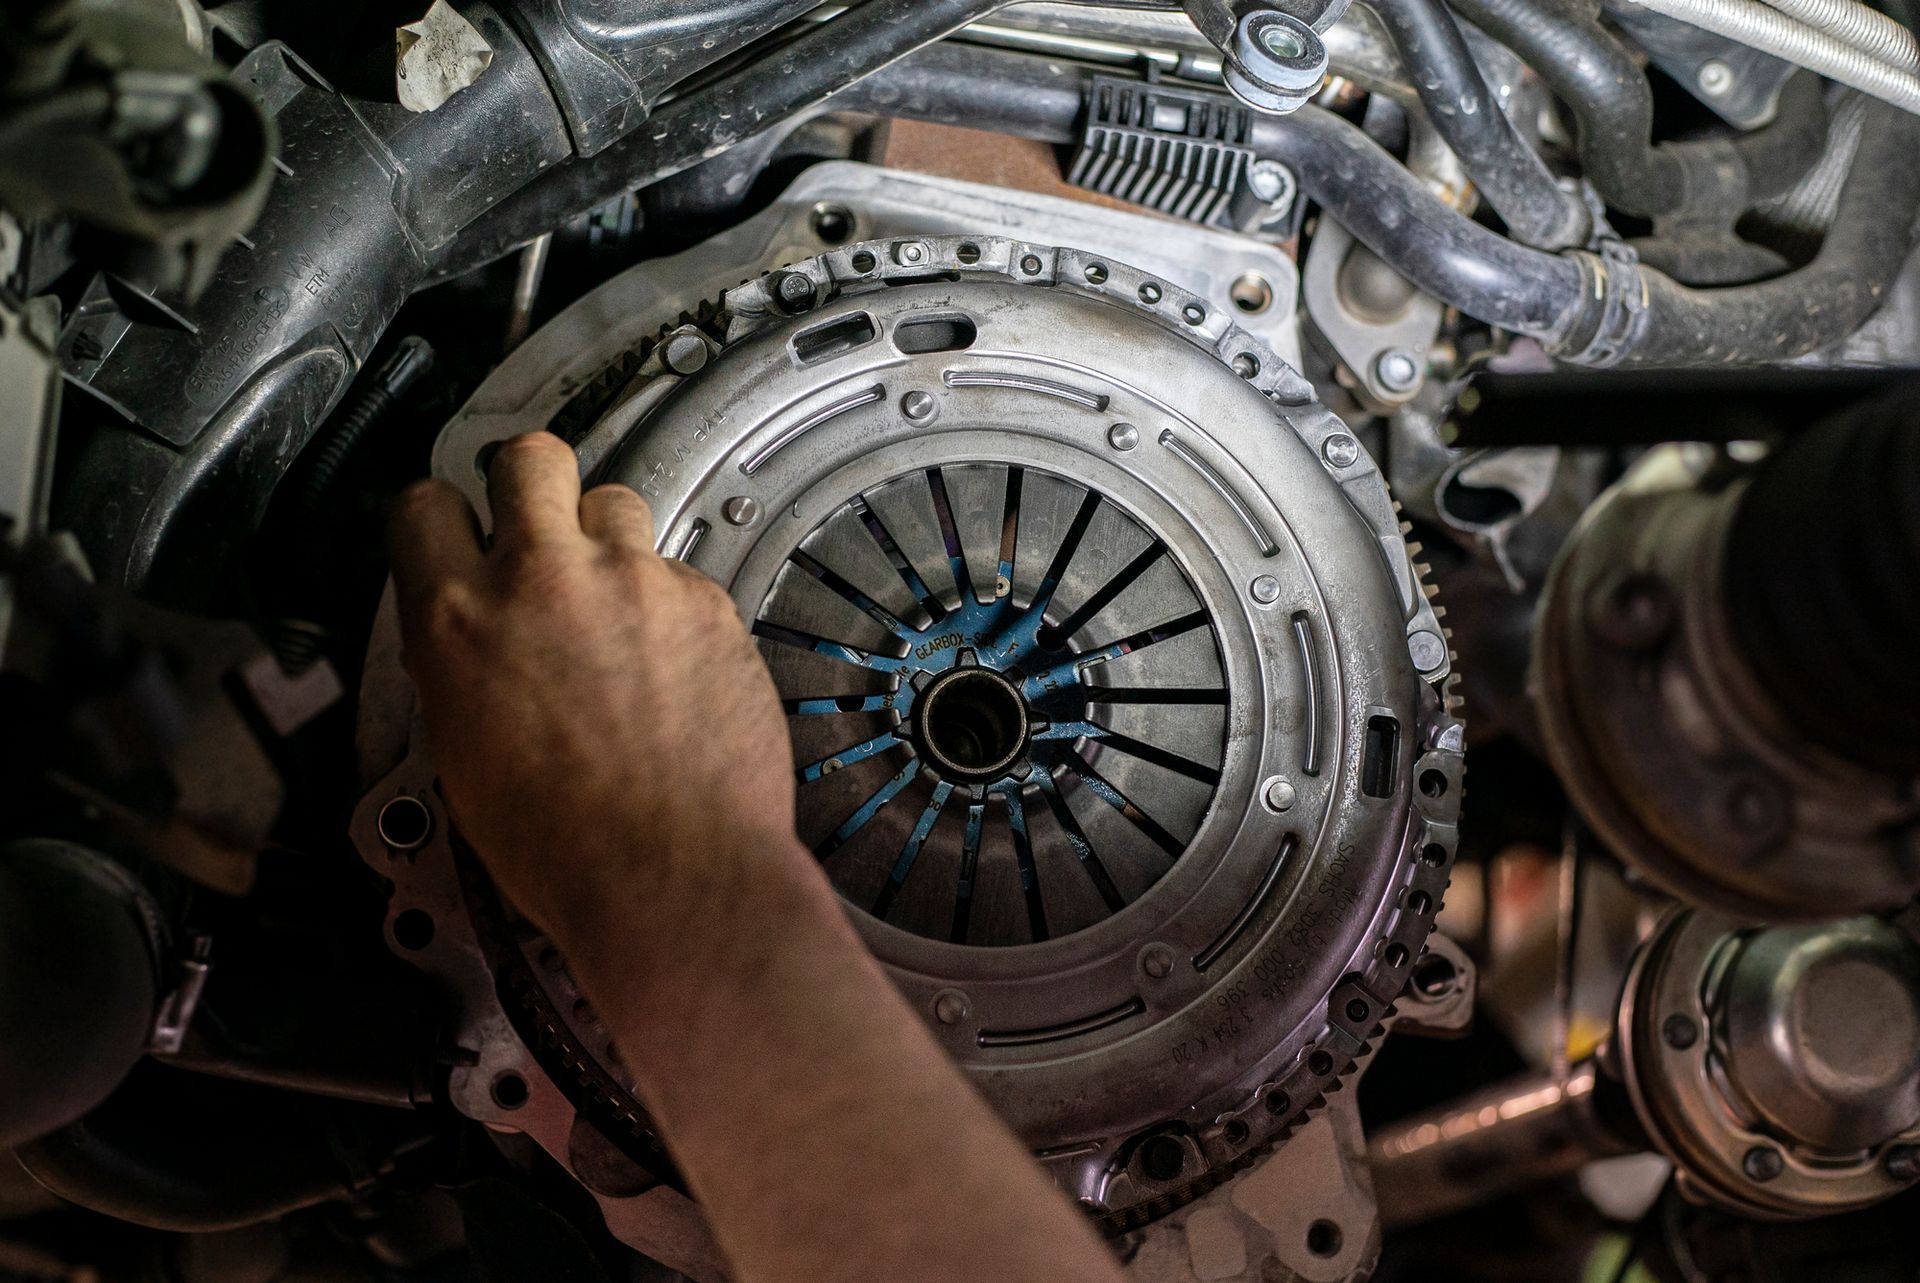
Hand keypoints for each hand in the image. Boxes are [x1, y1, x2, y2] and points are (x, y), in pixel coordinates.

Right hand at [386, 432, 799, 939]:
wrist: (671, 874)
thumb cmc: (567, 844)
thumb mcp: (461, 752)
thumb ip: (462, 664)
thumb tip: (471, 638)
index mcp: (458, 621)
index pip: (423, 506)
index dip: (441, 515)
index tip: (457, 529)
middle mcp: (544, 580)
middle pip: (529, 457)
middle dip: (530, 482)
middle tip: (539, 520)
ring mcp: (634, 582)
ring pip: (615, 501)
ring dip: (608, 540)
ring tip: (613, 601)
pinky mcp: (706, 601)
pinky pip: (680, 570)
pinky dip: (671, 602)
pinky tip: (670, 659)